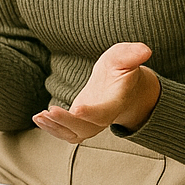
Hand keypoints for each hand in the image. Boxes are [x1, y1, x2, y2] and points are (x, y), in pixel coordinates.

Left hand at [33, 42, 161, 142]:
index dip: (92, 113)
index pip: (105, 113)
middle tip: (50, 111)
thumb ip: (132, 54)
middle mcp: (104, 117)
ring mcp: (92, 124)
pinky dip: (52, 129)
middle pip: (86, 127)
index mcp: (116, 102)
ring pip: (74, 134)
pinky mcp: (80, 124)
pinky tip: (39, 118)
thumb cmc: (122, 69)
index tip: (76, 109)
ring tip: (40, 116)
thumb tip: (145, 50)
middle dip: (67, 122)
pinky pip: (66, 133)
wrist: (124, 89)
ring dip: (56, 128)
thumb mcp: (125, 58)